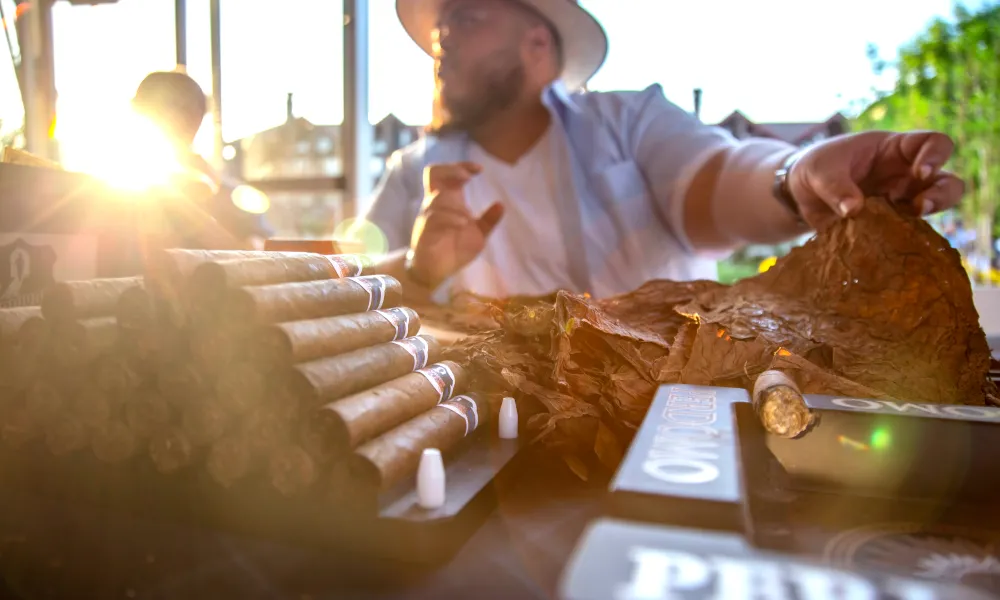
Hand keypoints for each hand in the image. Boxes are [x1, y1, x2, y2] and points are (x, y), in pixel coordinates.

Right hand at [407, 162, 503, 286]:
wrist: (437, 271)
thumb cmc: (455, 249)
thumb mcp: (478, 234)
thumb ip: (488, 220)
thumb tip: (501, 205)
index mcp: (449, 200)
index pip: (448, 173)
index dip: (462, 166)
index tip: (479, 170)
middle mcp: (436, 203)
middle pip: (433, 173)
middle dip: (451, 169)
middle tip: (467, 177)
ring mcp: (428, 216)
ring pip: (436, 198)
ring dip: (454, 206)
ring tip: (468, 220)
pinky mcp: (424, 231)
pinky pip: (433, 218)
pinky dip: (450, 219)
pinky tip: (462, 225)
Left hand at [787, 131, 964, 228]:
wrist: (801, 194)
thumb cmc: (816, 169)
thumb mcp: (819, 171)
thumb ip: (835, 186)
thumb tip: (854, 210)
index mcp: (895, 149)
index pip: (932, 143)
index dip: (935, 155)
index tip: (920, 172)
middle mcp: (906, 176)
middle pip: (946, 181)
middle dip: (942, 194)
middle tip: (920, 206)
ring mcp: (901, 202)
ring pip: (934, 209)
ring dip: (929, 219)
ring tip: (910, 224)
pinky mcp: (890, 227)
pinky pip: (908, 234)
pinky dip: (904, 240)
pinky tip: (890, 246)